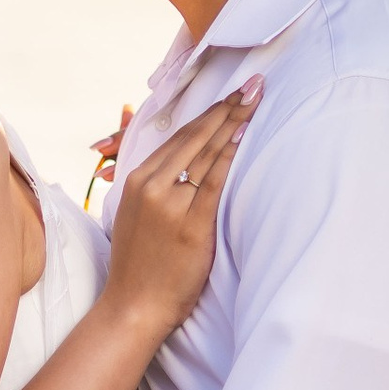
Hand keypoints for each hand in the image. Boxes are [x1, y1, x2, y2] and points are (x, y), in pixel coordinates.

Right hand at [99, 76, 260, 341]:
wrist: (133, 305)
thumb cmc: (140, 264)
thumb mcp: (134, 213)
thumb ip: (148, 181)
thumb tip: (165, 156)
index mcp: (137, 179)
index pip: (179, 136)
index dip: (208, 112)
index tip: (231, 93)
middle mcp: (151, 184)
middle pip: (195, 136)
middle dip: (226, 107)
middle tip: (253, 84)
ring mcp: (170, 202)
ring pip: (205, 152)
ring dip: (233, 122)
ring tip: (255, 99)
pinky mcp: (190, 222)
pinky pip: (214, 180)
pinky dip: (229, 154)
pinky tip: (244, 134)